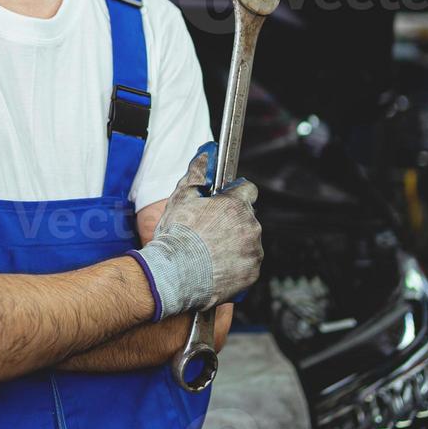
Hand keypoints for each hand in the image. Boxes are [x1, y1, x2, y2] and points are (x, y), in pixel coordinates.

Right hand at [132, 143, 262, 319]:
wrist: (174, 274)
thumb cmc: (176, 235)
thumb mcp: (181, 197)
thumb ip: (197, 173)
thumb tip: (206, 154)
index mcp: (236, 205)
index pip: (248, 189)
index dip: (235, 194)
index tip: (224, 201)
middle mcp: (251, 226)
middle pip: (248, 217)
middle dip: (233, 221)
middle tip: (209, 230)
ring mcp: (253, 251)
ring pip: (249, 241)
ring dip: (235, 243)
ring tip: (210, 251)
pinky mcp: (251, 273)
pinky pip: (247, 264)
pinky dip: (235, 265)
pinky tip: (216, 266)